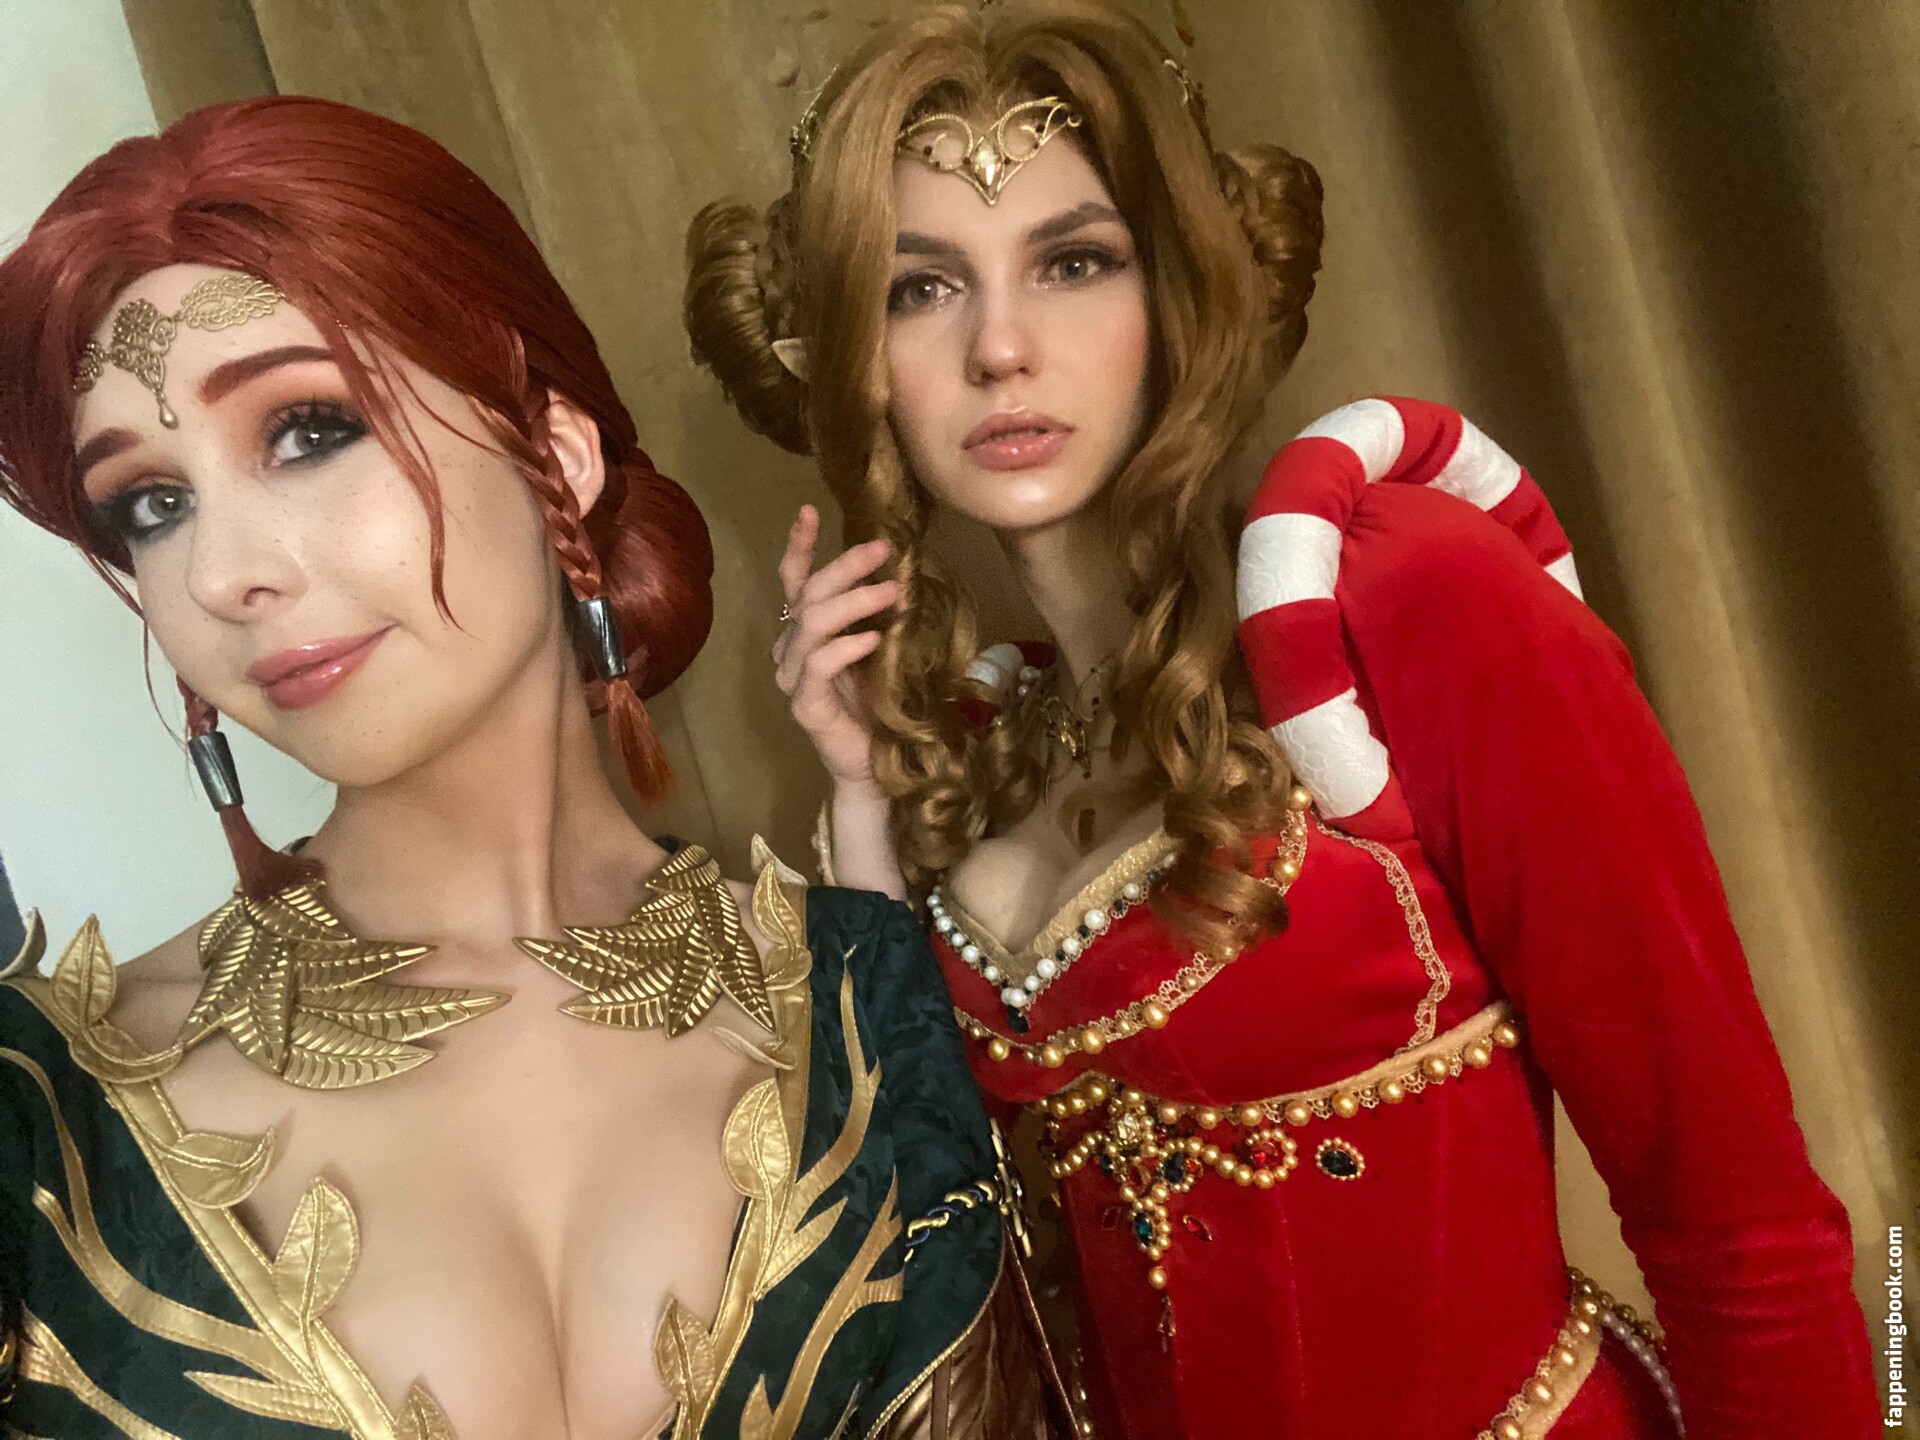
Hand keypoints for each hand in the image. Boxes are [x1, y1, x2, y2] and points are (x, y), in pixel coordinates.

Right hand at [773, 505, 896, 788]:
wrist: (875, 766)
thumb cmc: (878, 704)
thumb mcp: (882, 648)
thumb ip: (878, 615)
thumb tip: (900, 572)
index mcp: (805, 632)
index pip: (795, 581)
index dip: (799, 546)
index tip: (810, 510)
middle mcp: (791, 650)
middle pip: (808, 595)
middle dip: (845, 566)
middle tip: (883, 549)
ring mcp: (794, 678)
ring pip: (812, 624)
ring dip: (854, 602)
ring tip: (893, 592)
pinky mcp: (805, 706)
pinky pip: (818, 666)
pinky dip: (846, 647)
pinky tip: (874, 639)